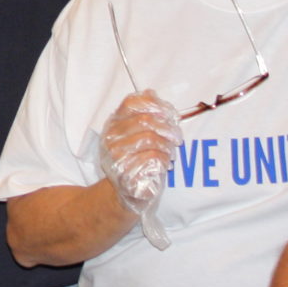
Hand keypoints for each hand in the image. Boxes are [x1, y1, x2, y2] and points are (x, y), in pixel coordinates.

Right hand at [100, 90, 178, 249]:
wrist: (124, 194)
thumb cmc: (136, 161)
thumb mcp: (136, 135)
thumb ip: (142, 115)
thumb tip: (151, 92)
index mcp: (113, 124)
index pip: (132, 103)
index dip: (155, 106)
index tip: (170, 115)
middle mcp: (110, 137)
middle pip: (146, 121)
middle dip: (167, 128)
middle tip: (177, 138)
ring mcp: (116, 156)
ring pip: (151, 139)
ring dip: (167, 146)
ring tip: (170, 153)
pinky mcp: (125, 172)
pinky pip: (152, 158)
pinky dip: (164, 160)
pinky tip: (164, 164)